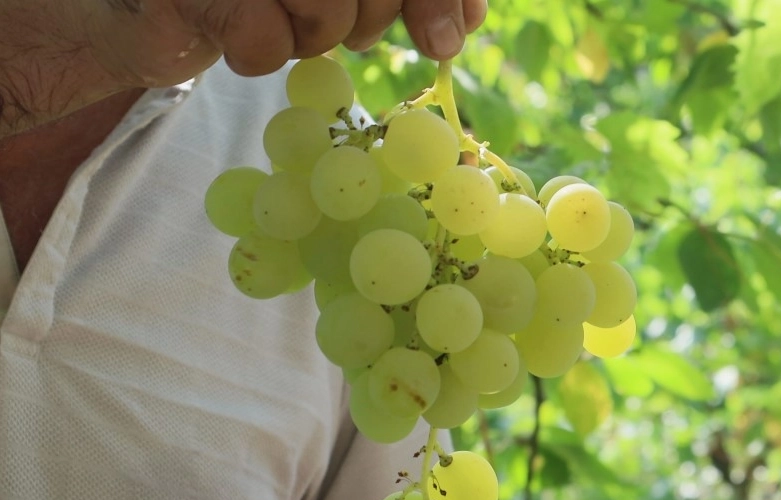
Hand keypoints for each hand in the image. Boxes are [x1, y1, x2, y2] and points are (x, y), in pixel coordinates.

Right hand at [77, 0, 487, 88]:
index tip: (445, 39)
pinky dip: (264, 54)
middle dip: (375, 17)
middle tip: (352, 29)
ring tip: (288, 22)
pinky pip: (263, 41)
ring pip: (324, 6)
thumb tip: (465, 21)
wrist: (156, 3)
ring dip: (318, 36)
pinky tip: (240, 34)